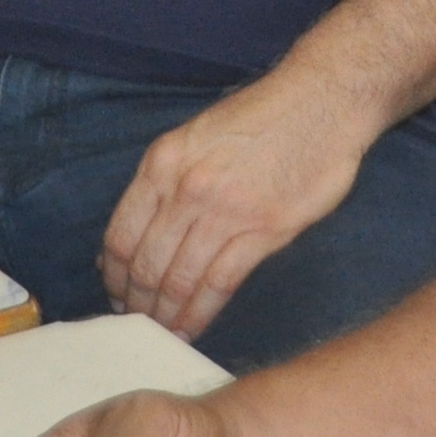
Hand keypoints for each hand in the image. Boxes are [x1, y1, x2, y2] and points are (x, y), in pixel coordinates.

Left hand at [97, 69, 372, 339]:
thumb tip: (138, 235)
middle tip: (138, 325)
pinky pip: (220, 284)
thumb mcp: (196, 136)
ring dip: (167, 316)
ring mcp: (225, 212)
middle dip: (137, 304)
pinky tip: (193, 329)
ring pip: (180, 280)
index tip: (116, 295)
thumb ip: (166, 182)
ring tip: (163, 335)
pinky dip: (201, 314)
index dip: (113, 276)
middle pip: (146, 265)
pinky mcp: (264, 230)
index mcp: (162, 163)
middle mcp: (186, 189)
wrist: (322, 101)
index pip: (120, 235)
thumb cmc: (261, 117)